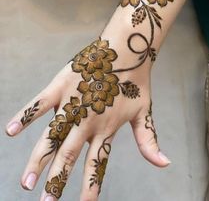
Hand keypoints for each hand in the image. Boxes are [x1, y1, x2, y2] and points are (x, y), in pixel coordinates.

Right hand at [5, 36, 169, 200]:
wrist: (127, 50)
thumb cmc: (135, 81)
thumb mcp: (144, 112)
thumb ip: (149, 141)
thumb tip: (165, 165)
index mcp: (106, 128)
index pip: (96, 165)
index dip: (90, 187)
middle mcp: (87, 121)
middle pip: (69, 156)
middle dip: (56, 181)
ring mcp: (72, 104)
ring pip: (51, 136)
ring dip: (38, 160)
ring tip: (26, 182)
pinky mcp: (61, 86)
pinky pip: (39, 104)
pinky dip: (24, 117)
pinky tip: (10, 131)